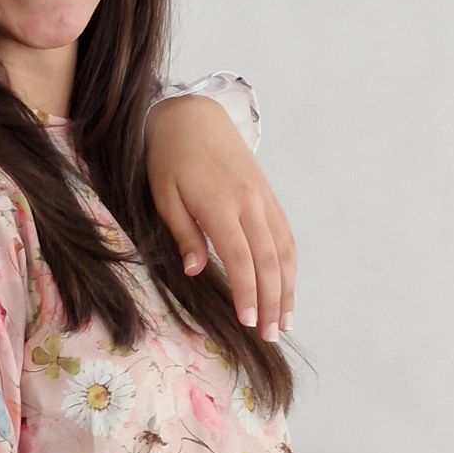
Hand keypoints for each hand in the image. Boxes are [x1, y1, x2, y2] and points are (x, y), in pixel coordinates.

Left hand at [145, 92, 296, 340]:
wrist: (193, 116)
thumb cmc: (169, 158)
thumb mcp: (164, 195)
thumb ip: (183, 233)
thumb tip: (196, 270)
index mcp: (220, 204)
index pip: (240, 257)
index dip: (246, 292)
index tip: (246, 321)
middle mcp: (250, 203)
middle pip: (268, 260)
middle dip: (271, 301)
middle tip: (269, 336)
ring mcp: (263, 200)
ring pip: (284, 251)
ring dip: (287, 289)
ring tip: (284, 322)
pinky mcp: (268, 197)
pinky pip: (285, 236)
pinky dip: (290, 266)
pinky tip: (287, 290)